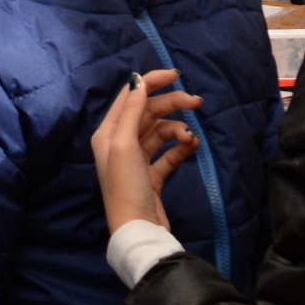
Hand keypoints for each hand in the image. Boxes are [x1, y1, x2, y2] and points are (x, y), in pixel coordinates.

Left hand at [90, 71, 200, 233]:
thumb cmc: (126, 186)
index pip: (130, 97)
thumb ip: (132, 110)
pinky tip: (193, 146)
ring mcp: (137, 159)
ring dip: (179, 129)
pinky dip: (182, 147)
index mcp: (108, 133)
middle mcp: (120, 143)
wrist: (139, 229)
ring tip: (191, 137)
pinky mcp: (153, 174)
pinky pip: (170, 152)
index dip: (152, 82)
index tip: (176, 75)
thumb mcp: (124, 144)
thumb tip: (139, 81)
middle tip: (197, 102)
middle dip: (172, 105)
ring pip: (162, 131)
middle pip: (149, 112)